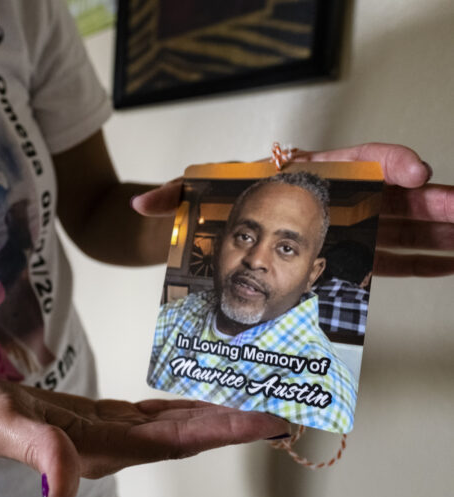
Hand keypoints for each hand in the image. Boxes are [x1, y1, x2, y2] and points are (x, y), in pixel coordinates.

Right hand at [0, 379, 287, 496]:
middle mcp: (116, 445)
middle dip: (234, 423)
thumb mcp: (8, 429)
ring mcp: (111, 433)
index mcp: (103, 449)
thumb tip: (62, 495)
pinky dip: (181, 405)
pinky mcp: (102, 418)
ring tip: (250, 400)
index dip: (222, 432)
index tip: (264, 420)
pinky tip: (196, 400)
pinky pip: (152, 413)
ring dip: (214, 414)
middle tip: (279, 406)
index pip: (176, 442)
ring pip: (175, 425)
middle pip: (188, 436)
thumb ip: (41, 455)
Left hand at [131, 143, 453, 276]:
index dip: (383, 161)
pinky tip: (444, 262)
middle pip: (383, 195)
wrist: (185, 235)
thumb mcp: (181, 201)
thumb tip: (145, 203)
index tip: (410, 169)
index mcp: (294, 177)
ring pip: (392, 228)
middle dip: (424, 202)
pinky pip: (381, 257)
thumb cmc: (193, 213)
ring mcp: (331, 229)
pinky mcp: (332, 256)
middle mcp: (320, 200)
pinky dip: (414, 260)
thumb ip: (170, 198)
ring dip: (432, 234)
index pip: (347, 162)